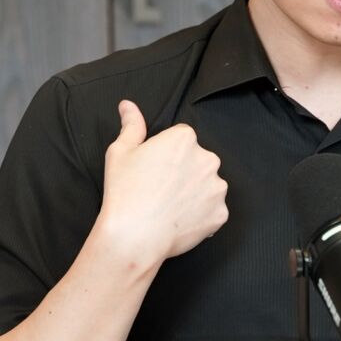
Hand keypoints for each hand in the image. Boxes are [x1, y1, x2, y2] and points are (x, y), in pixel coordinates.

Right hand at [96, 100, 227, 266]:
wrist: (134, 235)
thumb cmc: (125, 191)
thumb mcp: (120, 151)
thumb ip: (131, 125)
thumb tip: (128, 105)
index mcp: (184, 139)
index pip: (181, 139)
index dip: (166, 154)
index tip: (154, 170)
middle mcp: (207, 159)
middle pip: (197, 160)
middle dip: (184, 171)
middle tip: (160, 189)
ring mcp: (217, 188)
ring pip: (207, 185)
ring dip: (194, 193)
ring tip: (170, 206)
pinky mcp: (220, 214)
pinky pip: (212, 211)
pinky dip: (200, 215)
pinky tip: (179, 220)